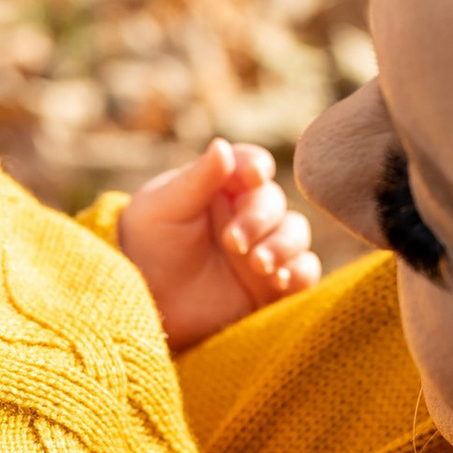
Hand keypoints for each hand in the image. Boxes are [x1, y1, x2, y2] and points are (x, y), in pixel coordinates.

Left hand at [118, 140, 319, 350]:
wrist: (148, 306)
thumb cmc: (147, 249)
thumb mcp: (162, 209)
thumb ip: (196, 180)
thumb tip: (222, 146)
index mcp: (221, 186)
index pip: (249, 165)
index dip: (256, 167)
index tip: (255, 175)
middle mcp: (247, 213)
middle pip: (273, 201)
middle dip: (259, 220)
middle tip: (234, 244)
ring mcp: (263, 248)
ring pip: (295, 233)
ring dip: (284, 246)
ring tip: (259, 265)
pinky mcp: (274, 284)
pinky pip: (304, 272)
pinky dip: (299, 273)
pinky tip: (279, 281)